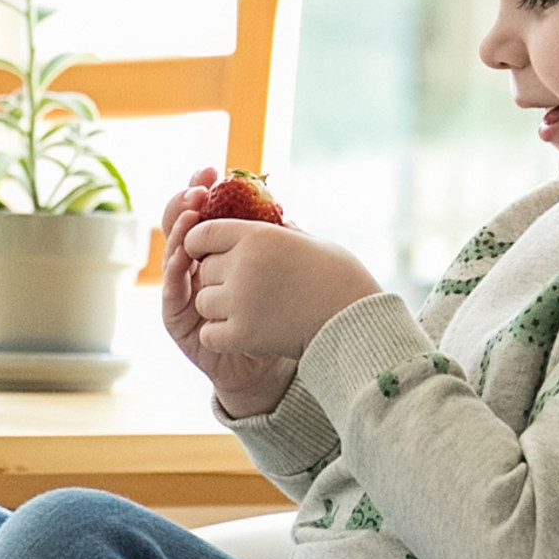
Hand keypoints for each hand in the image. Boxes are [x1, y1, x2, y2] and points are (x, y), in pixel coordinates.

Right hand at [158, 172, 298, 418]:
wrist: (266, 364)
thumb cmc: (271, 314)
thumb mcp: (273, 270)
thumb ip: (271, 241)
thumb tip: (281, 205)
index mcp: (213, 253)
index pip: (202, 214)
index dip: (201, 191)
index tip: (212, 170)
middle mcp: (191, 270)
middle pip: (179, 230)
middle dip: (184, 204)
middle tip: (197, 189)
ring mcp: (181, 293)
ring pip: (172, 255)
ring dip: (177, 233)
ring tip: (190, 213)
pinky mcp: (176, 320)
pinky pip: (171, 291)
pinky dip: (175, 271)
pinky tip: (183, 254)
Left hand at [181, 213, 379, 377]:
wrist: (358, 323)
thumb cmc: (341, 280)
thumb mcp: (314, 243)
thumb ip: (285, 233)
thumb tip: (277, 221)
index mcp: (259, 235)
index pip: (202, 233)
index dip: (200, 244)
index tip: (208, 253)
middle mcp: (244, 264)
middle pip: (204, 269)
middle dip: (219, 278)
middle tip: (247, 289)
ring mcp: (240, 300)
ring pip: (203, 302)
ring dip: (220, 308)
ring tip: (251, 311)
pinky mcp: (240, 334)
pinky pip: (208, 334)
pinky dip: (222, 336)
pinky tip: (245, 333)